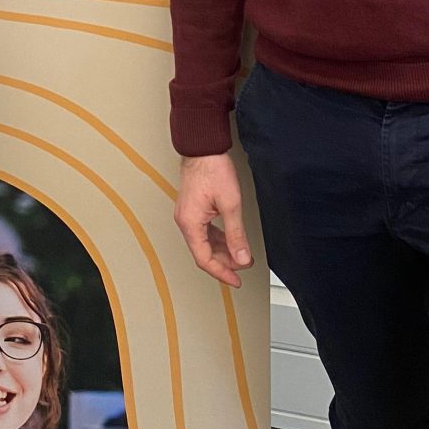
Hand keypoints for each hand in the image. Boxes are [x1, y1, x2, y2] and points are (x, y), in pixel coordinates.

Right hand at [174, 153, 253, 287]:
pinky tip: (230, 240)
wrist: (203, 148)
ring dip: (222, 251)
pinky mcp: (192, 209)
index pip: (204, 259)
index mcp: (190, 223)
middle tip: (244, 266)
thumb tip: (242, 257)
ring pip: (204, 243)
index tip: (237, 280)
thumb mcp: (230, 204)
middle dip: (225, 262)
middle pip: (203, 253)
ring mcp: (187, 215)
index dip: (222, 272)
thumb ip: (236, 234)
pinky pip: (204, 232)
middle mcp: (185, 221)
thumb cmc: (213, 169)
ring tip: (241, 255)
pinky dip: (218, 239)